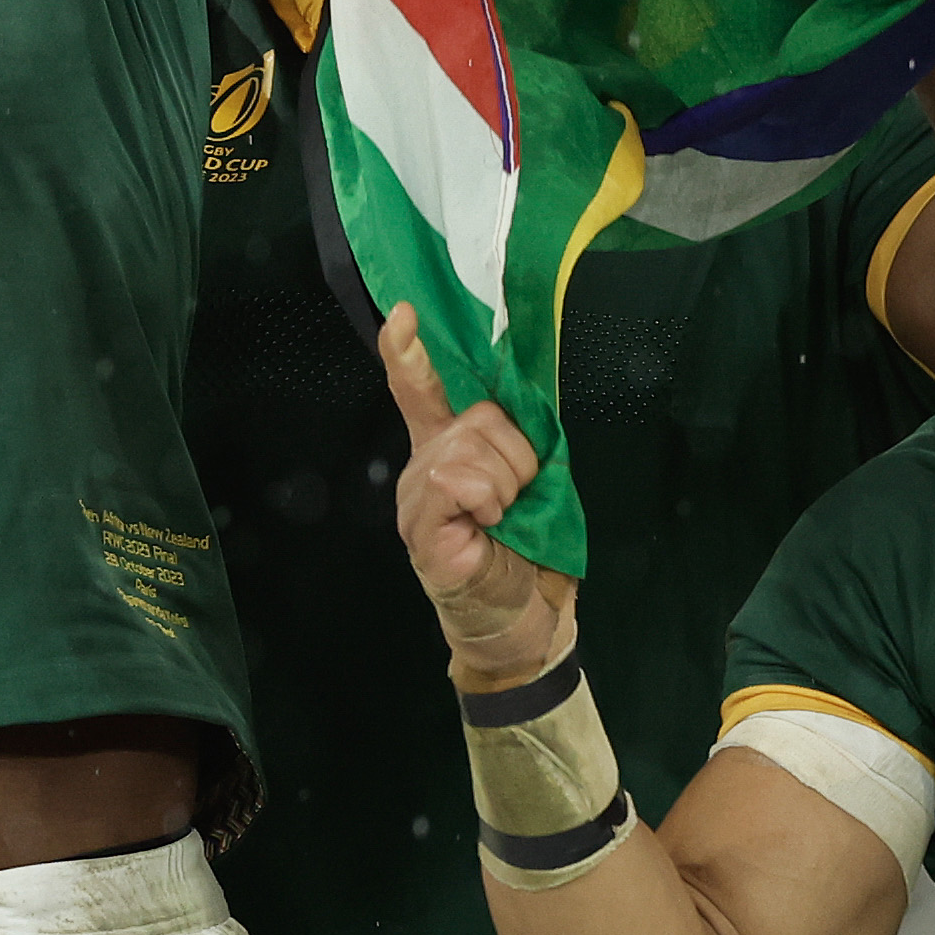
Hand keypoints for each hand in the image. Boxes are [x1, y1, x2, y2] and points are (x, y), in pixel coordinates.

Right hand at [379, 306, 576, 690]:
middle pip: (477, 415)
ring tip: (503, 518)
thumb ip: (513, 442)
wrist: (524, 621)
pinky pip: (456, 479)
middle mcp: (422, 463)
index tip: (404, 314)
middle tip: (518, 500)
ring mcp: (415, 495)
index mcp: (447, 448)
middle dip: (518, 454)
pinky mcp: (419, 526)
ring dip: (507, 483)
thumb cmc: (529, 551)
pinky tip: (486, 526)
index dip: (409, 351)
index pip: (421, 390)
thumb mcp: (529, 484)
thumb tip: (513, 403)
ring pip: (469, 445)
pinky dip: (487, 499)